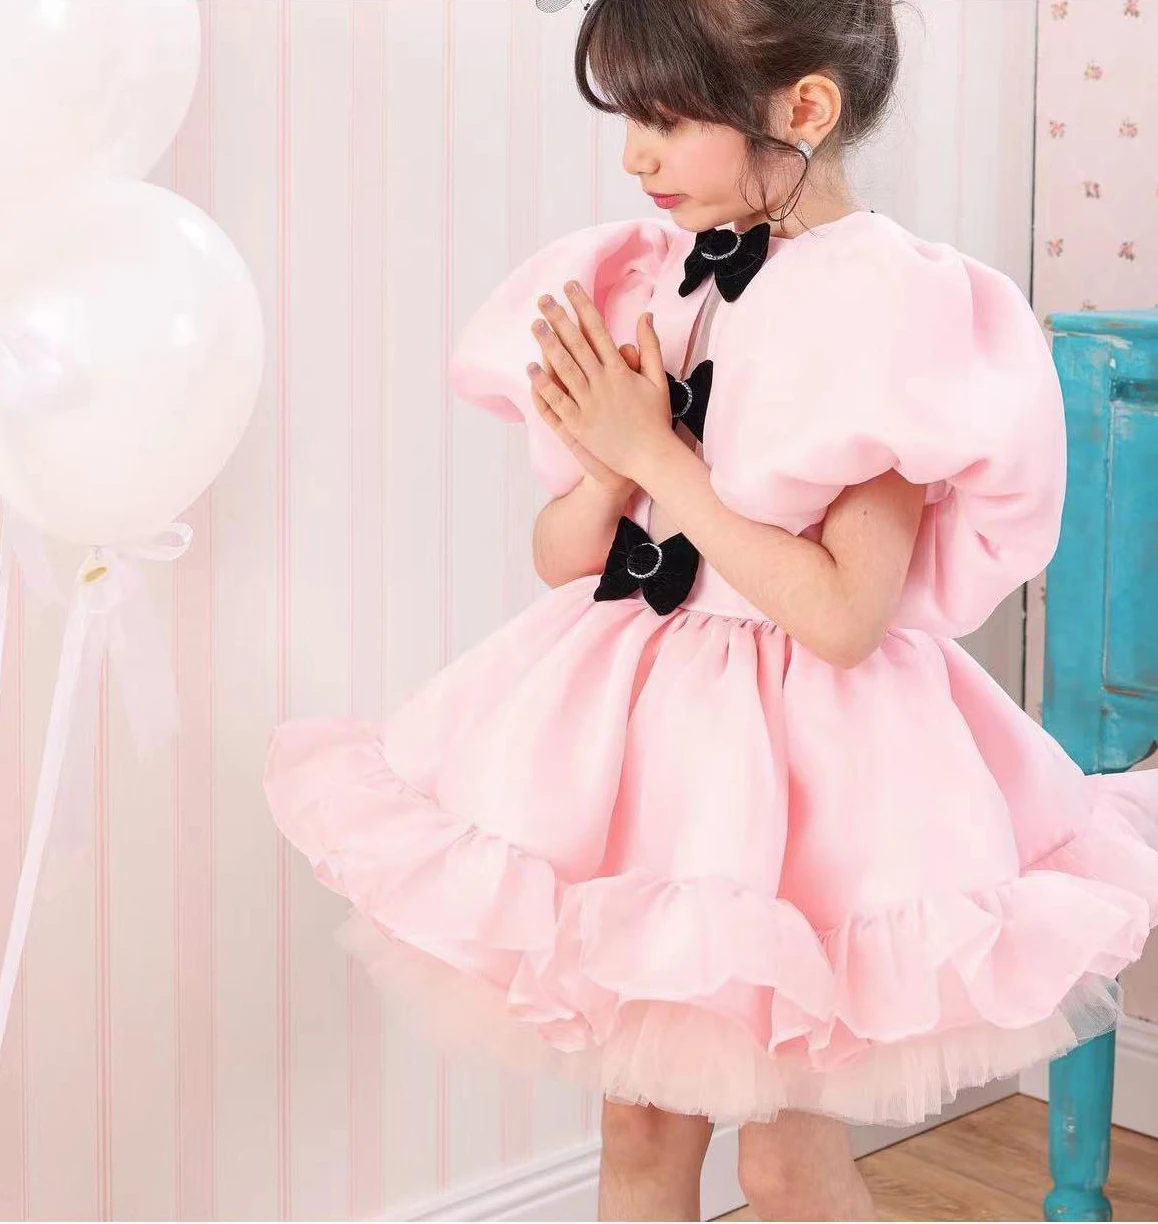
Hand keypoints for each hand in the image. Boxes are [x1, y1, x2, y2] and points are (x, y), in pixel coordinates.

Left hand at [526, 282, 671, 485]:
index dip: (582, 306)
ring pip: (564, 368)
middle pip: (576, 344)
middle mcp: (602, 383)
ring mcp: (588, 404)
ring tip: (535, 325)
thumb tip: (645, 315)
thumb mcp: (658, 379)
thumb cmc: (656, 419)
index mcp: (620, 370)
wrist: (650, 458)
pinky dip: (543, 385)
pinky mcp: (578, 425)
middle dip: (559, 319)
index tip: (570, 287)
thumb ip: (650, 346)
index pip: (597, 330)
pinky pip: (557, 401)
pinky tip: (531, 368)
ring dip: (548, 345)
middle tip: (544, 299)